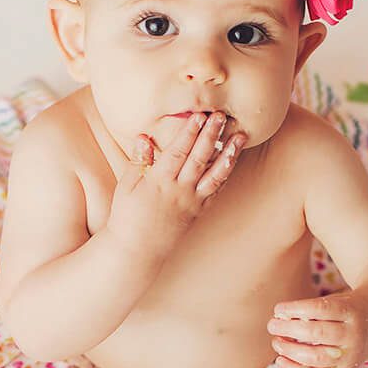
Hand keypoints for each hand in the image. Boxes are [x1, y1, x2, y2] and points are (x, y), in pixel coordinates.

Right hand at [107, 111, 241, 245]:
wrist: (138, 251)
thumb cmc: (127, 217)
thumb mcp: (126, 187)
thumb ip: (138, 161)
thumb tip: (143, 137)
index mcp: (159, 181)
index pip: (177, 152)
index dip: (189, 133)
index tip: (198, 116)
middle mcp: (178, 190)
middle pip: (199, 158)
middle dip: (211, 135)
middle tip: (221, 117)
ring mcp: (191, 201)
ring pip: (215, 174)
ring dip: (229, 154)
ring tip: (240, 137)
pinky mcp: (198, 211)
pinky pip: (216, 190)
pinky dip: (226, 174)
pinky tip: (233, 160)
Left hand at [266, 290, 367, 367]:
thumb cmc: (345, 310)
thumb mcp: (337, 301)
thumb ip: (312, 309)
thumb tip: (280, 319)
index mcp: (352, 311)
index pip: (320, 309)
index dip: (296, 309)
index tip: (278, 309)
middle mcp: (353, 334)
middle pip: (317, 333)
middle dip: (289, 329)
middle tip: (272, 325)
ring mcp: (350, 355)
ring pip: (315, 357)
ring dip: (290, 350)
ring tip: (276, 342)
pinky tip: (280, 360)